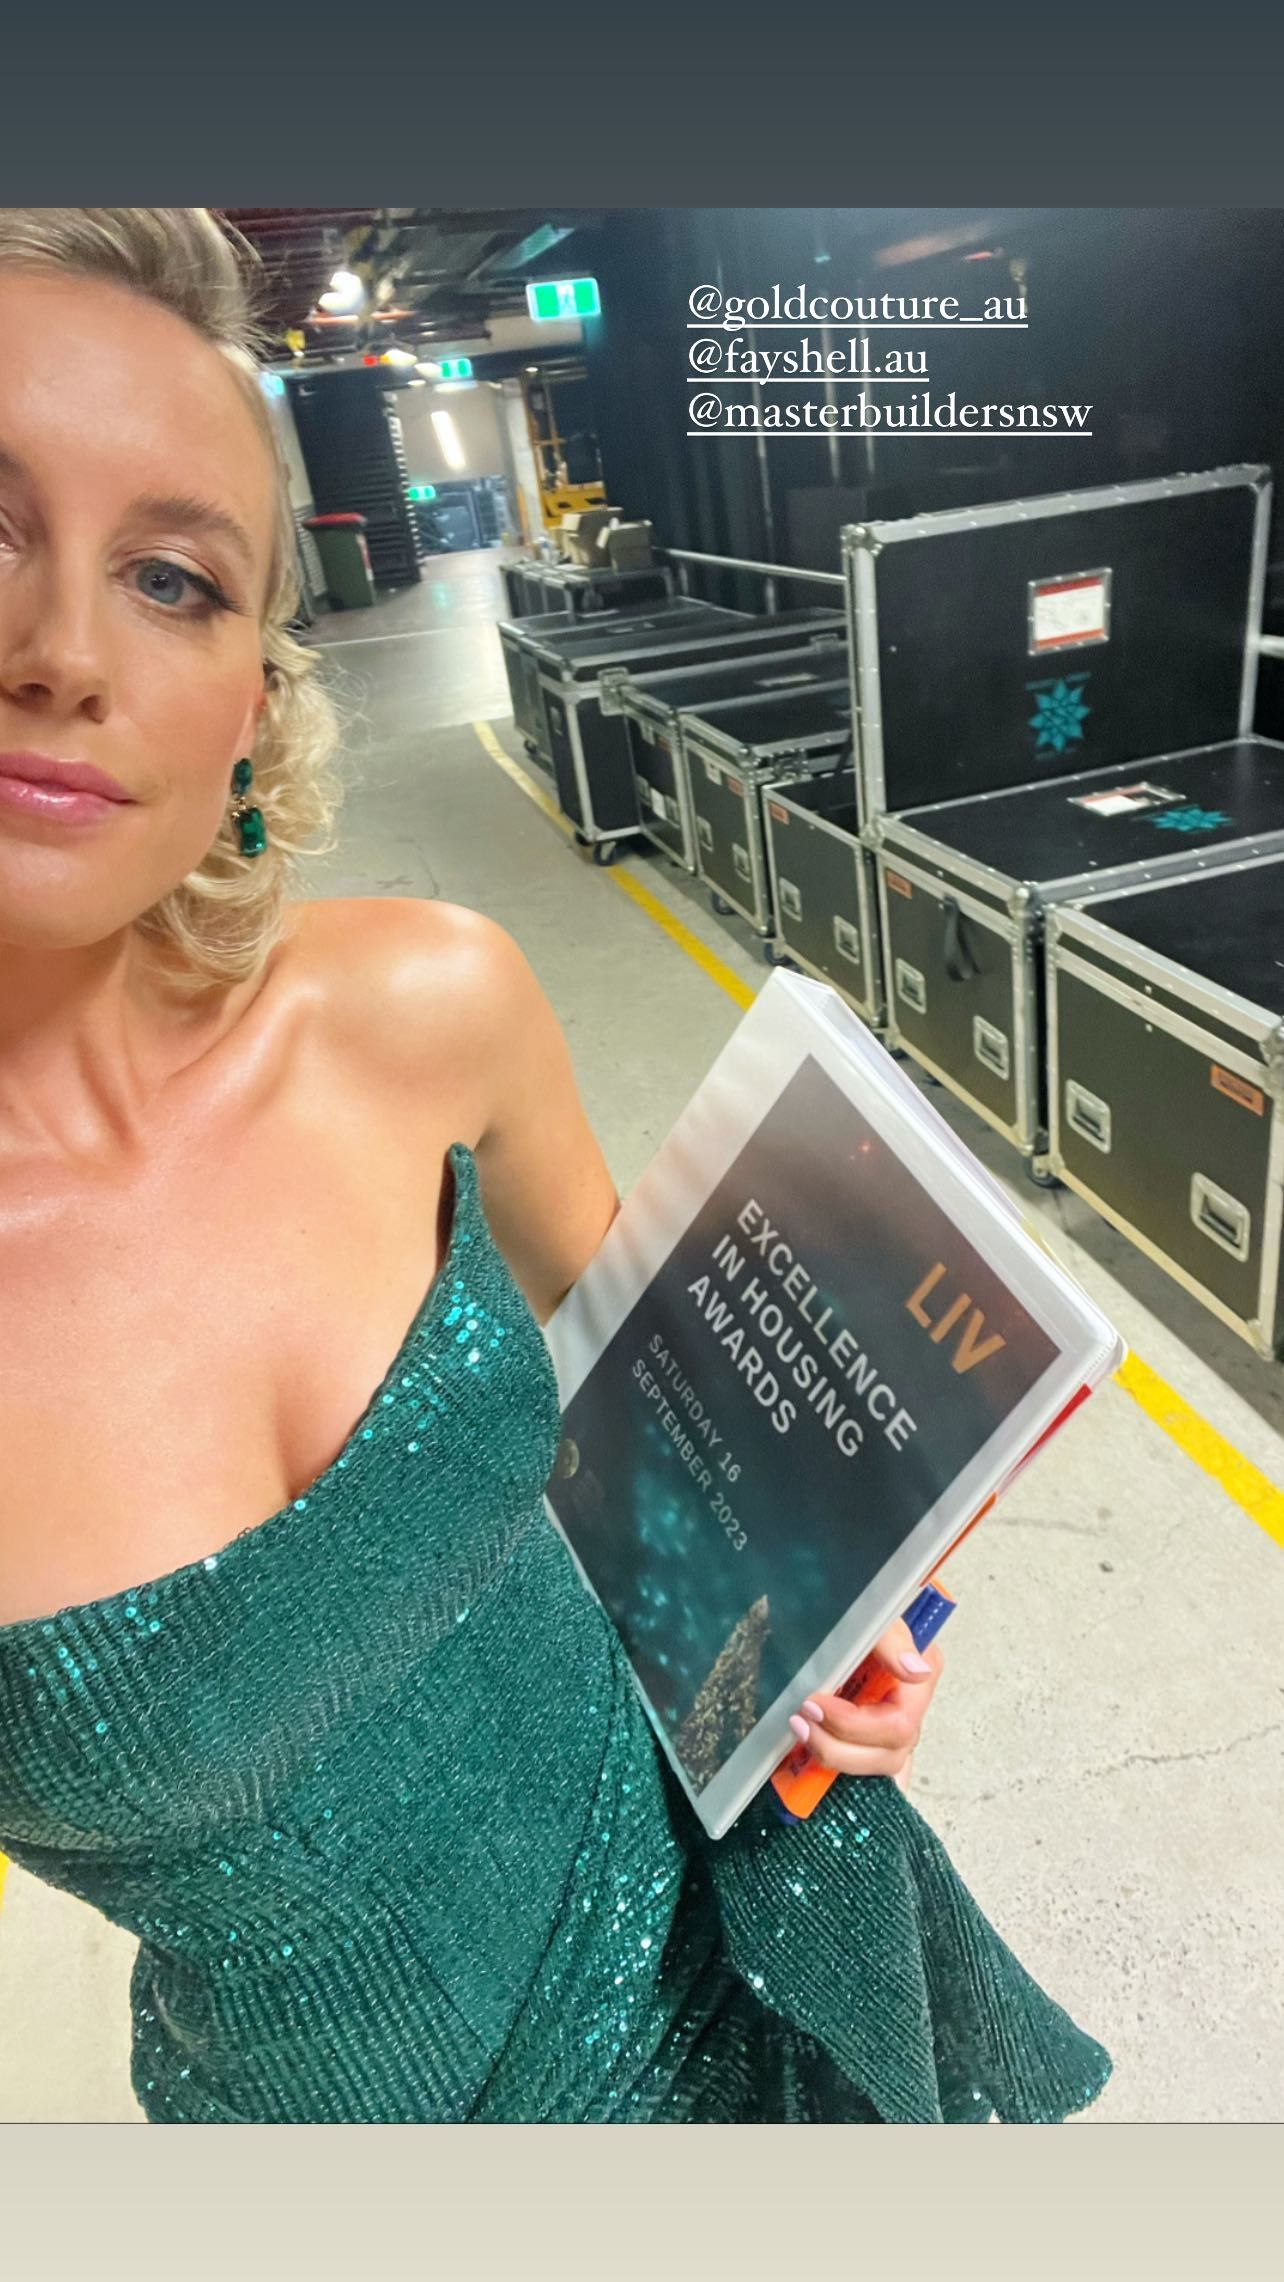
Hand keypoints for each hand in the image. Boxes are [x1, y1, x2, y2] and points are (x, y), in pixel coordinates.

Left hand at [787, 1617, 943, 1784]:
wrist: (827, 1607)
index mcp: (917, 1680)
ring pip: (879, 1767)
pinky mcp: (873, 1741)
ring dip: (835, 1757)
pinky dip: (851, 1779)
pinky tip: (823, 1783)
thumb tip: (916, 1671)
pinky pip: (873, 1774)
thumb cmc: (850, 1611)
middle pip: (889, 1752)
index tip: (816, 1705)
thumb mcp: (872, 1616)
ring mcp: (893, 1729)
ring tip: (800, 1733)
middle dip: (838, 1743)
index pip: (900, 1722)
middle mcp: (910, 1709)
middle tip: (800, 1721)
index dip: (854, 1724)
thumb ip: (893, 1639)